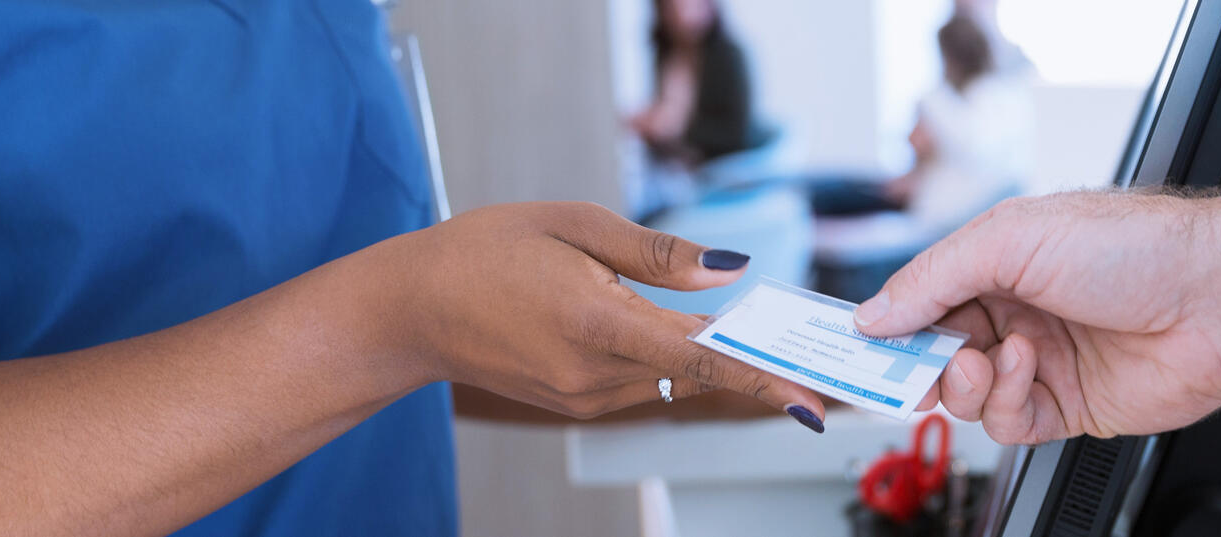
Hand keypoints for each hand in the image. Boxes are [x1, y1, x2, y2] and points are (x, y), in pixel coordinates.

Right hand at [339, 202, 825, 426]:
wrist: (413, 308)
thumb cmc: (484, 250)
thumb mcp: (574, 222)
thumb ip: (658, 252)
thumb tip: (729, 271)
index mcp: (594, 321)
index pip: (699, 357)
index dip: (760, 377)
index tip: (807, 399)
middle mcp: (591, 373)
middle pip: (694, 368)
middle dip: (740, 350)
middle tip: (785, 332)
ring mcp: (582, 398)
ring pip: (669, 375)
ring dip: (691, 347)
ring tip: (677, 304)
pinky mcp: (576, 405)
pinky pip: (640, 380)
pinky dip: (657, 353)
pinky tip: (635, 317)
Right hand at [853, 172, 1220, 442]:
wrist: (1219, 297)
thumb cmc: (1135, 246)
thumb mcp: (1010, 238)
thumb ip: (932, 279)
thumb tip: (874, 315)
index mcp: (997, 260)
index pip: (919, 297)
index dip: (884, 321)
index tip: (847, 341)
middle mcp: (1015, 309)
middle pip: (931, 351)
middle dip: (914, 360)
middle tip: (901, 365)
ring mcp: (1039, 360)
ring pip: (962, 393)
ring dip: (963, 380)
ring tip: (990, 357)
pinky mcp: (1066, 407)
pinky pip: (1006, 422)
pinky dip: (1004, 401)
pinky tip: (1027, 369)